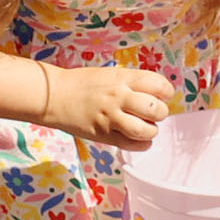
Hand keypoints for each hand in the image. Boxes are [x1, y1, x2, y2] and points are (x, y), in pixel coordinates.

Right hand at [46, 65, 172, 148]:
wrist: (54, 96)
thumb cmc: (81, 84)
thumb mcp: (110, 75)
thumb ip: (131, 83)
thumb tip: (154, 95)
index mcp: (122, 79)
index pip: (157, 85)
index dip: (166, 92)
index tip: (163, 95)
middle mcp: (119, 97)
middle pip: (155, 109)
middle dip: (160, 113)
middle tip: (153, 113)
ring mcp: (111, 117)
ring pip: (146, 130)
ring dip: (151, 130)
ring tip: (146, 127)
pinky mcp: (104, 135)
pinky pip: (132, 144)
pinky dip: (142, 144)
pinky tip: (139, 139)